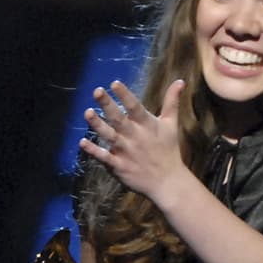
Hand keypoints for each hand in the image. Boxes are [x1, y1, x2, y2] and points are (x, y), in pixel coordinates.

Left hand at [79, 79, 187, 202]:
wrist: (168, 182)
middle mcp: (136, 136)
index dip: (125, 96)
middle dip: (108, 105)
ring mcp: (126, 152)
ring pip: (110, 136)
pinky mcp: (120, 166)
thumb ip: (172, 102)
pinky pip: (105, 158)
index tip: (114, 83)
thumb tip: (180, 80)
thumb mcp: (171, 124)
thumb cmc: (169, 150)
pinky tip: (82, 142)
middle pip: (119, 119)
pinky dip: (94, 151)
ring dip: (98, 125)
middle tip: (97, 91)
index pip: (135, 107)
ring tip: (87, 112)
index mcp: (148, 125)